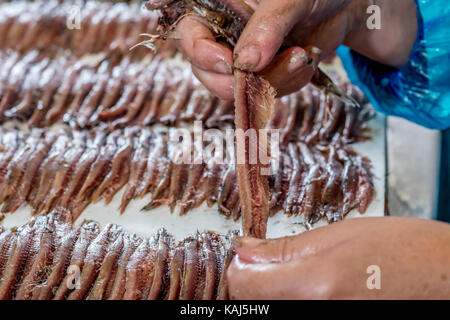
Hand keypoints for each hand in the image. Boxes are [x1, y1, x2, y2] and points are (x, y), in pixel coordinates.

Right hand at [172, 0, 416, 99]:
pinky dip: (288, 85)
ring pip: (239, 89)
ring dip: (274, 82)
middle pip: (207, 72)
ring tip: (303, 56)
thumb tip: (245, 64)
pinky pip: (265, 94)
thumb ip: (267, 26)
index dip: (202, 54)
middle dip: (241, 80)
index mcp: (220, 8)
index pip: (190, 36)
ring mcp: (243, 58)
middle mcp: (225, 35)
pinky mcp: (263, 75)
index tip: (230, 64)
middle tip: (269, 73)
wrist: (344, 6)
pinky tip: (305, 63)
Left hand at [227, 217, 449, 298]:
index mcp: (315, 286)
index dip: (240, 265)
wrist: (447, 278)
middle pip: (252, 304)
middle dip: (255, 280)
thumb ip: (286, 247)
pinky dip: (295, 301)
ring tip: (300, 274)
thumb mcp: (341, 234)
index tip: (248, 254)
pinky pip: (297, 315)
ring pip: (273, 310)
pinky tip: (314, 288)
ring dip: (274, 292)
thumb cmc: (406, 251)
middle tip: (273, 262)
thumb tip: (244, 250)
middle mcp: (315, 316)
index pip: (241, 284)